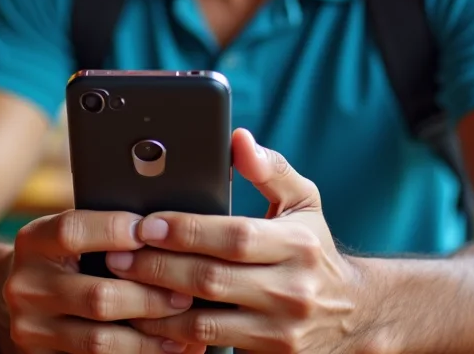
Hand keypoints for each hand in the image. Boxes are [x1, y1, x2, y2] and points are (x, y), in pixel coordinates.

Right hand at [0, 208, 206, 353]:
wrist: (22, 297)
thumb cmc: (65, 257)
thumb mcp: (71, 236)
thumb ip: (104, 231)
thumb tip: (163, 230)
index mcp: (32, 241)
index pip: (72, 232)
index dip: (114, 230)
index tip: (153, 232)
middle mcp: (25, 285)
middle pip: (96, 296)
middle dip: (149, 298)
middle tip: (186, 295)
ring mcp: (30, 328)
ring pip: (99, 341)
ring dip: (149, 339)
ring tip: (184, 332)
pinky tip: (165, 351)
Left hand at [106, 129, 374, 353]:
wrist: (355, 315)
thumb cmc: (315, 249)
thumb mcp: (304, 203)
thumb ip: (271, 169)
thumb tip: (238, 139)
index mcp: (298, 244)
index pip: (234, 236)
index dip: (186, 230)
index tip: (147, 223)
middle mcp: (291, 290)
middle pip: (211, 279)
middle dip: (157, 267)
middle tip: (117, 255)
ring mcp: (279, 331)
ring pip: (204, 321)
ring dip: (157, 306)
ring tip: (121, 287)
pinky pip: (211, 346)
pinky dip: (175, 335)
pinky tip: (147, 320)